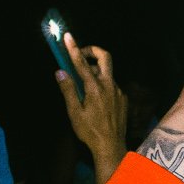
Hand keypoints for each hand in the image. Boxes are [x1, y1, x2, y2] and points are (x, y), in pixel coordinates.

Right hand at [56, 33, 129, 182]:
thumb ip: (68, 90)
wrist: (111, 146)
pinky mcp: (122, 98)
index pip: (82, 63)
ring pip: (107, 73)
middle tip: (80, 54)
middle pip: (105, 57)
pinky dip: (101, 85)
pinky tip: (94, 99)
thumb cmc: (90, 132)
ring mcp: (118, 92)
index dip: (73, 48)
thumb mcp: (74, 112)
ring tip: (83, 85)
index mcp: (95, 88)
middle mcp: (109, 86)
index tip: (67, 37)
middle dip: (92, 50)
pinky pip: (111, 85)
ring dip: (95, 71)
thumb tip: (60, 72)